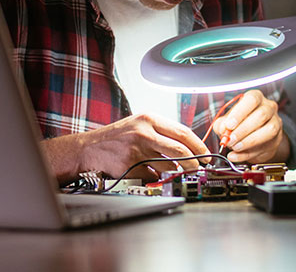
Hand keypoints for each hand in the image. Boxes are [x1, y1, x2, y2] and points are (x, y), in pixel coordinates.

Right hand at [41, 113, 210, 183]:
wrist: (89, 148)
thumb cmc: (118, 137)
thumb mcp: (140, 125)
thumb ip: (163, 132)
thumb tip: (191, 147)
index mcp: (149, 118)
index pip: (183, 132)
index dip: (198, 146)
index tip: (206, 156)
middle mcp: (144, 132)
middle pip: (180, 150)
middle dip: (193, 162)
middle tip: (199, 169)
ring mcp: (136, 150)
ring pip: (167, 166)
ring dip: (170, 171)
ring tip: (162, 167)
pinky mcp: (130, 166)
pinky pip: (152, 176)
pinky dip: (152, 177)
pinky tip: (142, 170)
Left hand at [213, 90, 289, 163]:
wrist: (253, 136)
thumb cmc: (240, 123)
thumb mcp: (227, 120)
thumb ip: (222, 124)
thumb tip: (222, 129)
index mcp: (256, 98)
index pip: (251, 100)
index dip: (240, 113)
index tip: (229, 125)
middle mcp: (269, 107)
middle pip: (261, 115)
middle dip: (243, 129)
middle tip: (230, 139)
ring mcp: (276, 123)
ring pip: (269, 130)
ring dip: (249, 141)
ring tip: (235, 147)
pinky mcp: (277, 139)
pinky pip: (265, 147)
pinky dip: (248, 154)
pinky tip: (236, 155)